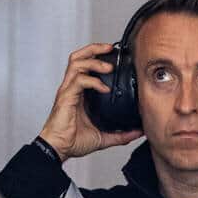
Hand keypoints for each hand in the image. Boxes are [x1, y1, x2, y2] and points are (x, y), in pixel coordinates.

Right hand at [38, 43, 142, 161]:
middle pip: (78, 57)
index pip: (85, 65)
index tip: (116, 55)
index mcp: (79, 92)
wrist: (58, 149)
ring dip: (94, 61)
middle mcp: (72, 87)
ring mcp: (67, 91)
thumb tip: (139, 132)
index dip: (98, 56)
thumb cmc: (74, 141)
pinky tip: (104, 88)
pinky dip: (92, 81)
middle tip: (111, 48)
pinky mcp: (65, 97)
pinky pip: (78, 81)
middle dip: (95, 48)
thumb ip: (121, 134)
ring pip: (76, 63)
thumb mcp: (104, 137)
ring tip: (109, 66)